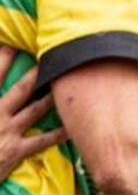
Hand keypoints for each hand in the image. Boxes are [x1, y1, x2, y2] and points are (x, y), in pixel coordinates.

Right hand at [0, 47, 64, 175]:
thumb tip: (2, 98)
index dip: (2, 59)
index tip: (11, 44)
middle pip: (20, 89)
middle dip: (35, 72)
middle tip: (50, 56)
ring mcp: (6, 132)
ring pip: (35, 110)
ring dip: (51, 97)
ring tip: (67, 83)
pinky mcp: (15, 150)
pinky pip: (42, 140)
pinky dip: (59, 134)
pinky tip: (73, 127)